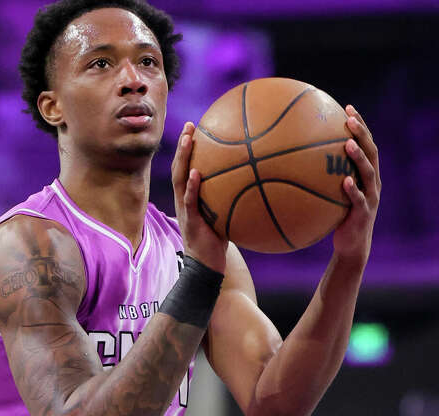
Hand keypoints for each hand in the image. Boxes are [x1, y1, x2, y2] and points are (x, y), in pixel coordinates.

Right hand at [172, 122, 227, 272]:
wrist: (207, 267)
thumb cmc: (219, 242)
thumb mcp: (226, 216)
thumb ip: (232, 200)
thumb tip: (258, 183)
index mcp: (190, 197)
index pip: (187, 168)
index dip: (189, 148)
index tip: (195, 127)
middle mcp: (184, 200)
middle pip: (180, 167)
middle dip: (184, 145)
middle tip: (191, 125)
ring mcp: (185, 210)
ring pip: (180, 179)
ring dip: (183, 158)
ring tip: (189, 139)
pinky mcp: (190, 222)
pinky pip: (189, 201)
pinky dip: (192, 187)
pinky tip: (196, 173)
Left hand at [333, 105, 379, 265]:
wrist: (351, 246)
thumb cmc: (337, 216)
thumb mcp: (329, 193)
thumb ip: (321, 176)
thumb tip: (292, 159)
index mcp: (367, 174)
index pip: (367, 144)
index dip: (361, 126)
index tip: (348, 108)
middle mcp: (373, 182)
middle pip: (372, 152)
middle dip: (362, 134)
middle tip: (350, 119)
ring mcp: (371, 198)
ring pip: (369, 173)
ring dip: (359, 157)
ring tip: (348, 144)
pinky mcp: (365, 214)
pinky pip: (360, 200)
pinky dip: (353, 190)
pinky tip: (345, 181)